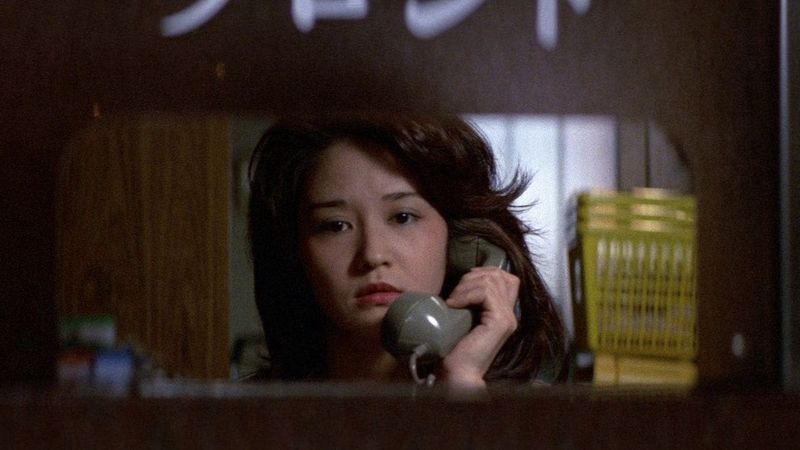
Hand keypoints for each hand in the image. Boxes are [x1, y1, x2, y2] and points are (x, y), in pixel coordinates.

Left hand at [439, 266, 519, 389]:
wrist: (458, 374)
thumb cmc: (456, 349)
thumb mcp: (465, 317)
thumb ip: (472, 301)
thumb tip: (464, 278)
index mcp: (504, 313)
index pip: (508, 278)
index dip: (486, 272)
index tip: (465, 282)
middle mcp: (510, 315)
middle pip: (499, 275)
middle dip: (472, 277)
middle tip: (455, 293)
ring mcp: (507, 318)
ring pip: (491, 281)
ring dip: (466, 286)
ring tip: (453, 301)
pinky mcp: (500, 322)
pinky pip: (485, 293)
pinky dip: (466, 294)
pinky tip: (453, 305)